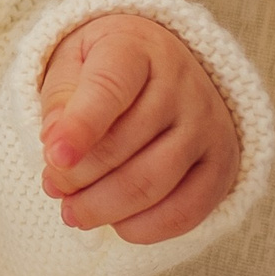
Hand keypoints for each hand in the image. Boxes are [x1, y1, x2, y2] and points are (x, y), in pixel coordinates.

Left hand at [38, 14, 238, 244]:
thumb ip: (59, 100)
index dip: (79, 128)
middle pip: (126, 145)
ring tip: (72, 212)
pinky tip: (116, 224)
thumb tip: (54, 149)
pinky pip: (187, 210)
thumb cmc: (103, 65)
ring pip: (153, 183)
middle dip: (78, 176)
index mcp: (136, 48)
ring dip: (104, 207)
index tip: (52, 157)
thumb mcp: (71, 63)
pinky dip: (144, 227)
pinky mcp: (222, 164)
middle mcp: (181, 85)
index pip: (109, 89)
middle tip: (52, 187)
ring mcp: (207, 126)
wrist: (164, 62)